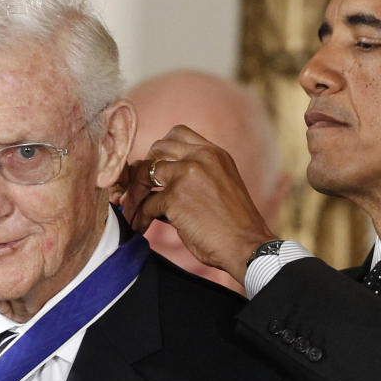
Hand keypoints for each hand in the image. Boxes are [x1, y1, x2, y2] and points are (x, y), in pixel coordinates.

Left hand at [115, 125, 276, 285]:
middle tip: (140, 190)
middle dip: (144, 168)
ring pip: (145, 173)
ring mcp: (188, 174)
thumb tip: (159, 180)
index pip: (178, 134)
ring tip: (133, 210)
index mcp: (215, 153)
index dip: (161, 150)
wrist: (248, 246)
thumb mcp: (220, 185)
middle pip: (157, 148)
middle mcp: (202, 157)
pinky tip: (141, 227)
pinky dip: (141, 216)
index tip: (156, 169)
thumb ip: (196, 175)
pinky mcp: (176, 197)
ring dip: (136, 193)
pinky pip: (147, 203)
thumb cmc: (235, 225)